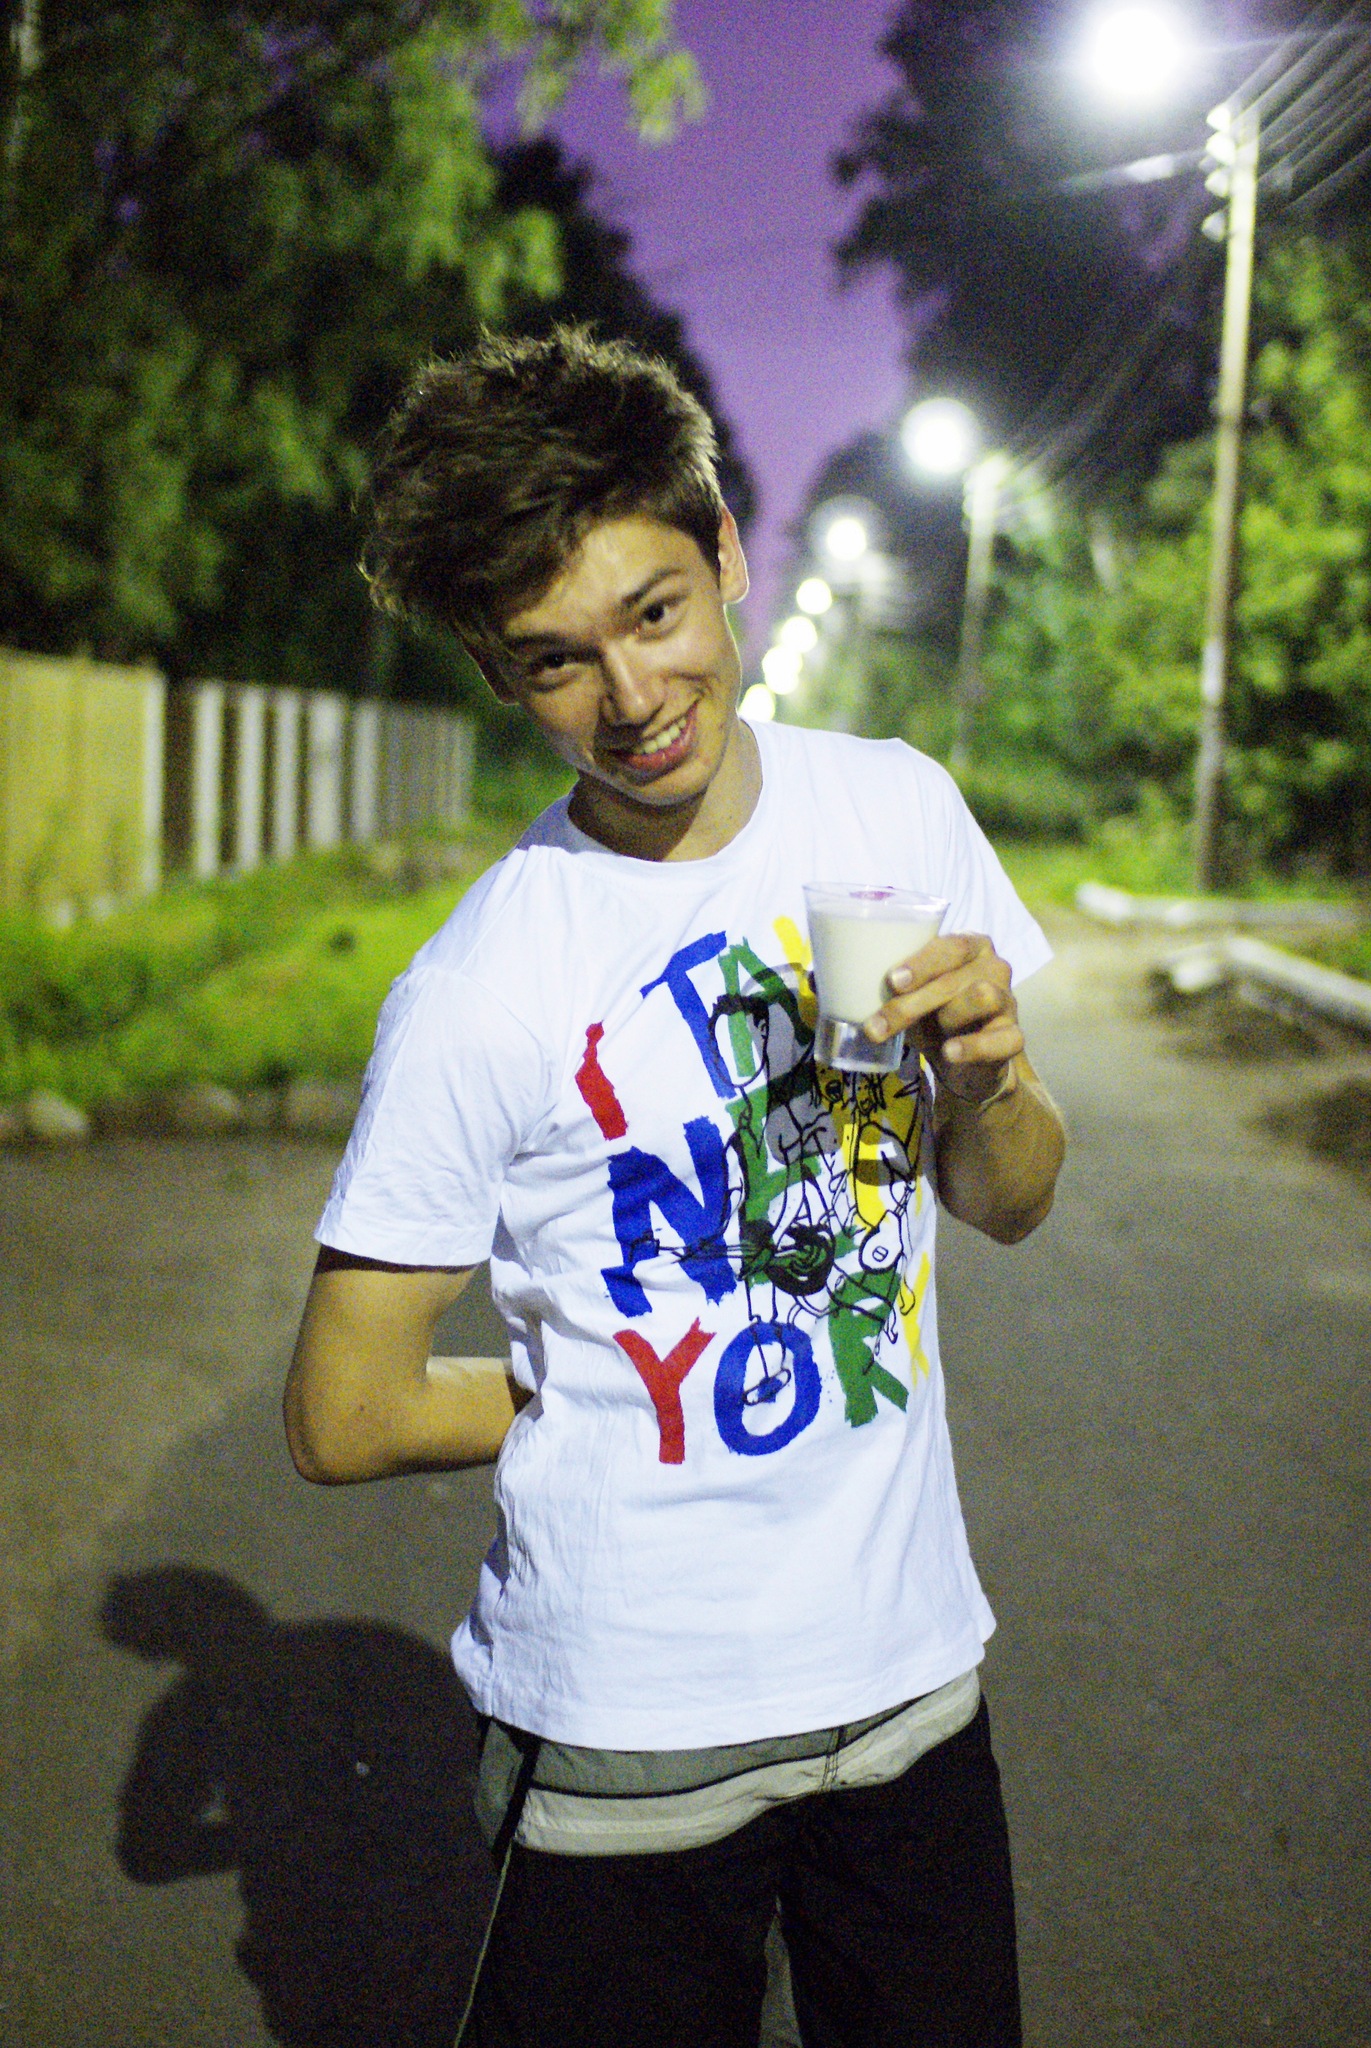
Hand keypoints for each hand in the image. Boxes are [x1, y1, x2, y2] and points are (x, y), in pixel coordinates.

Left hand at [862, 932, 1023, 1103]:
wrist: (962, 1062)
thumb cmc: (933, 1015)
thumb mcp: (911, 996)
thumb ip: (889, 986)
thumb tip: (834, 983)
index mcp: (970, 946)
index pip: (951, 945)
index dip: (922, 962)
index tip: (892, 981)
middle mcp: (995, 967)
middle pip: (956, 977)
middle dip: (913, 1002)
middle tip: (877, 1025)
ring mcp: (1008, 1001)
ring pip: (982, 997)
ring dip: (946, 1016)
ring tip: (932, 1031)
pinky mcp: (1014, 1036)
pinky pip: (1002, 1038)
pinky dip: (973, 1046)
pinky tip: (949, 1053)